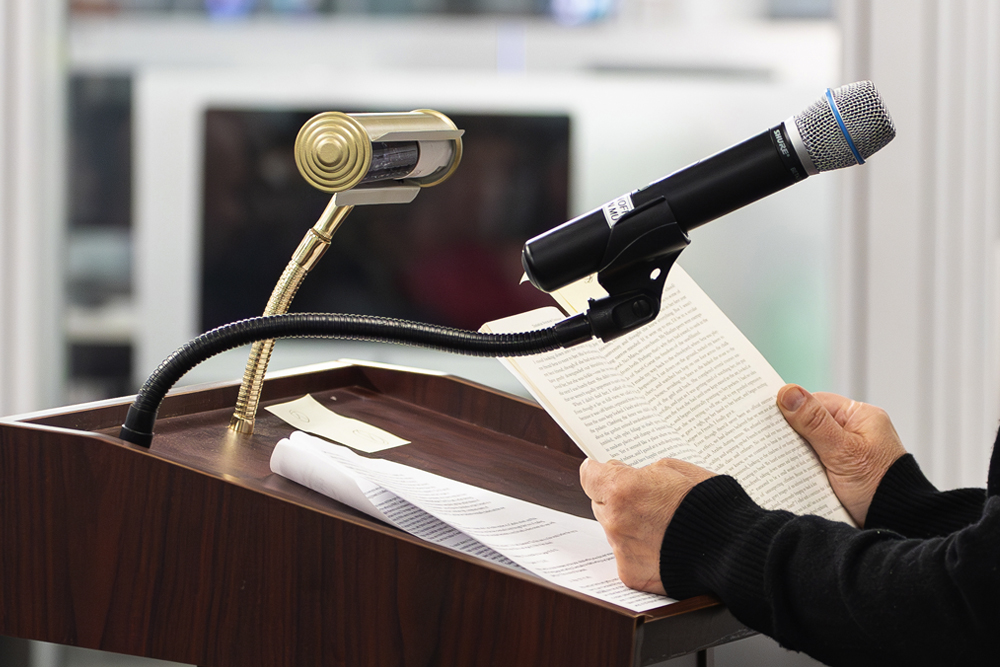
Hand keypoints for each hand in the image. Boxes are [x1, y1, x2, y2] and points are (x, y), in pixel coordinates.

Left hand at [579, 457, 714, 593]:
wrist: (730, 546)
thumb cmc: (708, 504)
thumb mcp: (673, 469)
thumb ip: (642, 474)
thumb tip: (627, 478)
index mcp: (622, 489)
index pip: (590, 476)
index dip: (599, 472)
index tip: (601, 470)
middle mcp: (615, 520)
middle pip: (601, 504)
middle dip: (617, 500)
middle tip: (644, 501)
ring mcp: (622, 550)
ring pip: (613, 532)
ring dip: (628, 527)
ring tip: (661, 526)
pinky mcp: (631, 574)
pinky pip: (626, 557)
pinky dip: (639, 552)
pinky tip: (662, 547)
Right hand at [777, 384, 905, 526]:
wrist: (899, 523)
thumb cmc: (879, 486)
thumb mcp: (842, 451)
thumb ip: (814, 422)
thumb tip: (788, 392)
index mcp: (860, 417)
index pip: (815, 402)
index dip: (790, 408)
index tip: (765, 415)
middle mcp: (854, 431)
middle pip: (810, 423)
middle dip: (790, 434)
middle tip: (766, 441)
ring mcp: (848, 453)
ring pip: (809, 445)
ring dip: (795, 455)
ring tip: (774, 461)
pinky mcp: (841, 473)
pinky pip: (814, 463)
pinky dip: (802, 469)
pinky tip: (788, 475)